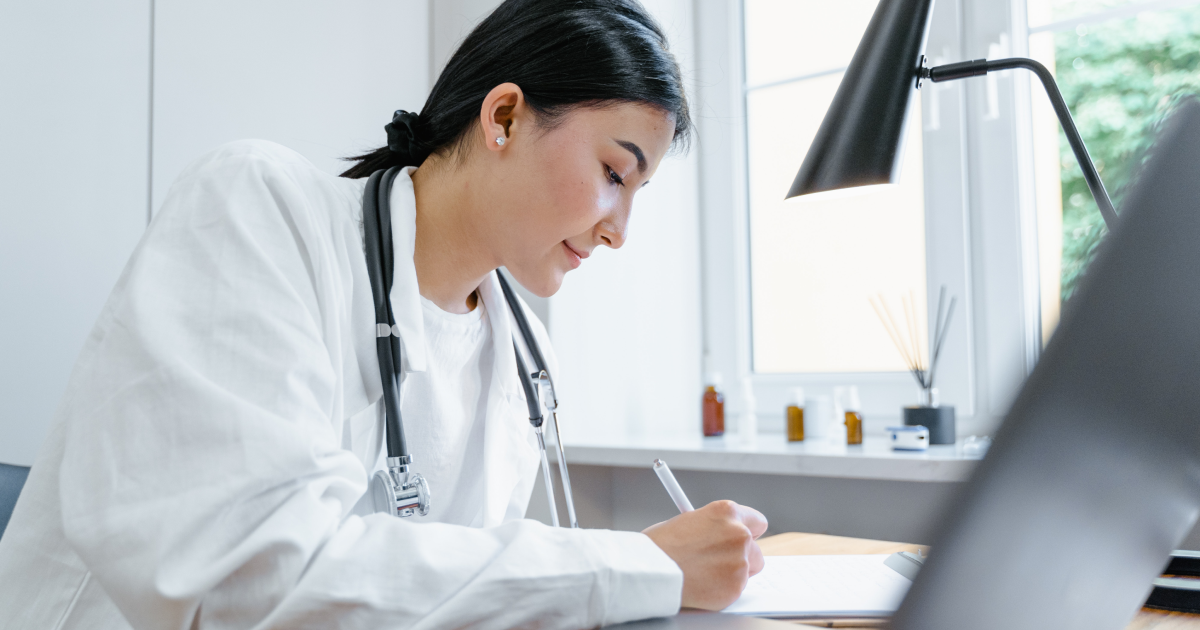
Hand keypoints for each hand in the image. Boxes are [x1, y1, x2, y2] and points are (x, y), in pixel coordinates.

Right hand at [642, 500, 767, 609]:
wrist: (650, 570)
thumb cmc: (660, 545)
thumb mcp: (688, 521)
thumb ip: (713, 527)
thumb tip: (721, 535)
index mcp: (727, 512)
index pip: (757, 521)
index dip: (747, 531)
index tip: (739, 539)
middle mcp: (739, 534)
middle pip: (756, 548)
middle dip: (741, 555)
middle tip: (719, 560)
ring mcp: (740, 562)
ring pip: (748, 571)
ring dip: (732, 573)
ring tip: (704, 572)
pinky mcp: (736, 587)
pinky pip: (736, 589)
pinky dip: (722, 589)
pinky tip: (702, 584)